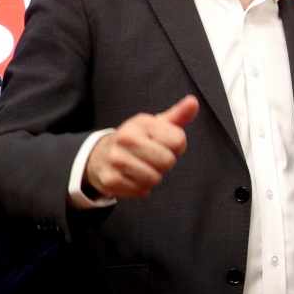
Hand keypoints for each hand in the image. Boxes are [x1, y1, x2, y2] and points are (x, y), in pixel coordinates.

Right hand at [84, 95, 198, 198]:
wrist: (100, 155)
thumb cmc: (136, 139)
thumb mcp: (156, 124)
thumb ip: (178, 115)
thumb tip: (193, 102)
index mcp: (140, 123)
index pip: (178, 141)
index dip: (176, 147)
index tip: (164, 144)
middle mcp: (125, 138)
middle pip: (167, 161)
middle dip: (164, 163)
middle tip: (152, 158)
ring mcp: (116, 159)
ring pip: (154, 178)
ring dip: (152, 177)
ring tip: (142, 167)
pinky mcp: (110, 180)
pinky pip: (141, 191)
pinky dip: (140, 188)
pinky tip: (131, 177)